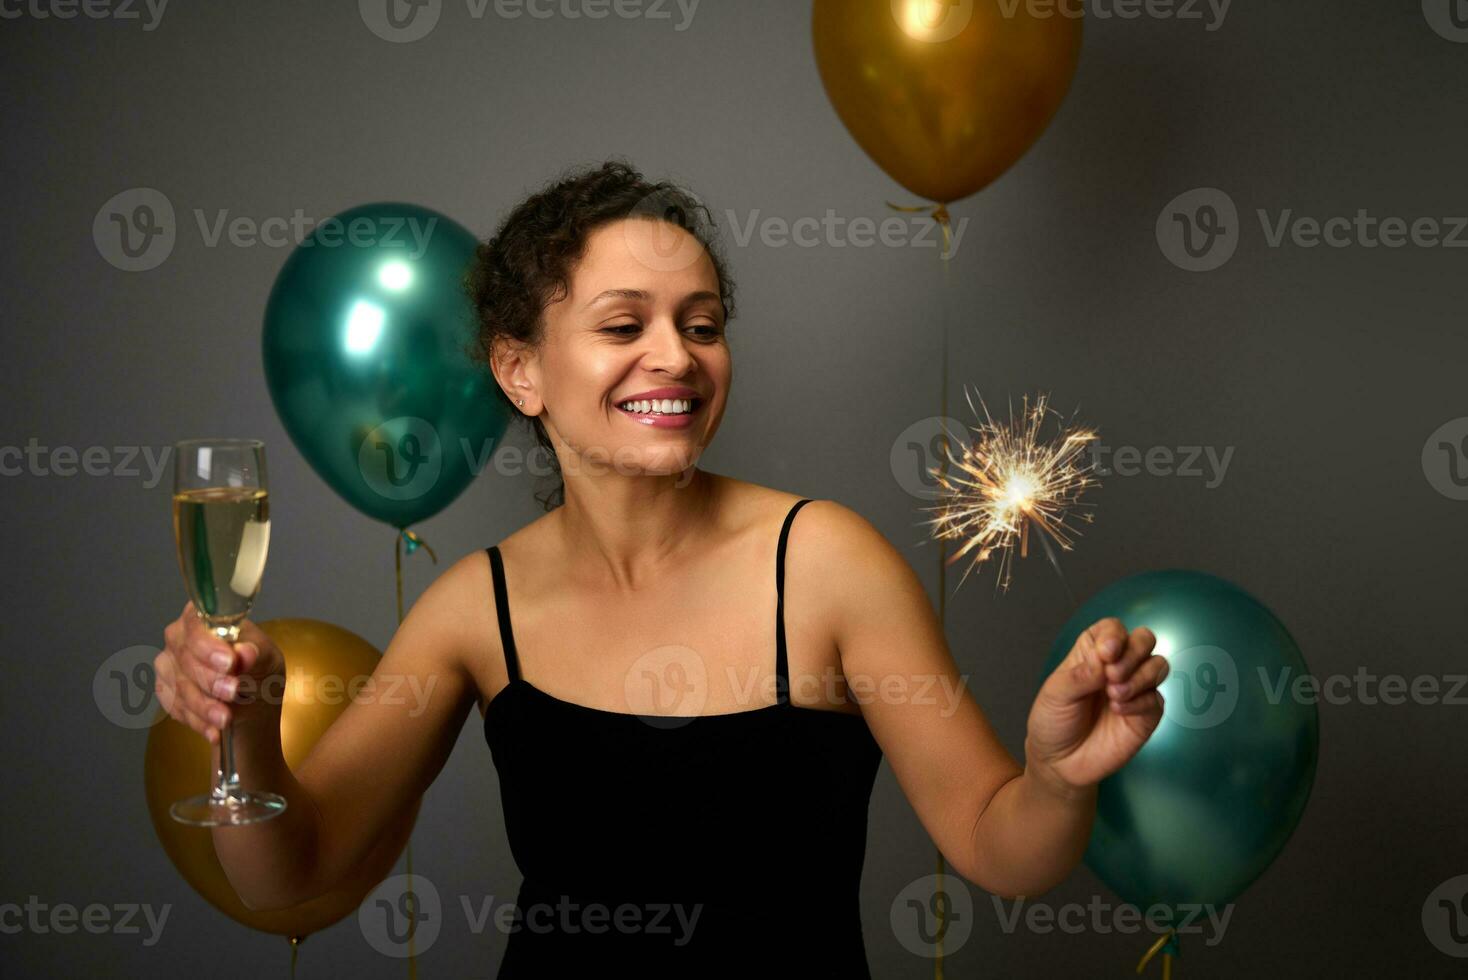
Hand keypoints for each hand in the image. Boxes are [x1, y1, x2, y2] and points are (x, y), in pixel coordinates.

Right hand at [155, 601, 284, 742]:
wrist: (252, 702)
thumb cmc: (259, 669)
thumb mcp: (268, 659)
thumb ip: (256, 653)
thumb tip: (245, 652)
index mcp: (205, 617)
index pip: (196, 623)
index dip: (209, 644)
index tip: (229, 663)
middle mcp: (179, 637)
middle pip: (186, 657)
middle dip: (210, 679)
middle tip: (232, 693)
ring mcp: (168, 664)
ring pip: (179, 686)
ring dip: (204, 706)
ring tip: (226, 718)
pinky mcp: (165, 691)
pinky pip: (175, 707)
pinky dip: (197, 721)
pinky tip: (214, 730)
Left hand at [1024, 617, 1168, 795]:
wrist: (1059, 762)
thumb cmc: (1053, 721)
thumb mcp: (1055, 693)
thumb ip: (1080, 675)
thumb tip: (1105, 660)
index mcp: (1093, 653)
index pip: (1113, 629)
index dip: (1114, 635)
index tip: (1105, 653)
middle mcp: (1118, 666)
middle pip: (1144, 639)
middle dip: (1133, 652)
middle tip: (1111, 675)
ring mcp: (1135, 689)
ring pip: (1158, 665)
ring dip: (1139, 676)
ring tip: (1113, 695)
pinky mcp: (1147, 715)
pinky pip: (1157, 699)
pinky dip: (1140, 702)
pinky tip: (1119, 711)